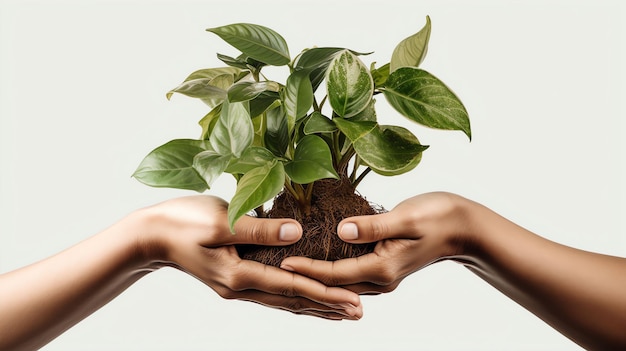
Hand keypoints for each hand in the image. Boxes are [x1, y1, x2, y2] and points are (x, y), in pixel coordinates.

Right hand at [138, 195, 362, 319]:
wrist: (151, 235)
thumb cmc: (182, 222)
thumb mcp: (220, 221)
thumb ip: (258, 229)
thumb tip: (297, 235)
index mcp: (239, 274)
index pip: (291, 285)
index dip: (324, 292)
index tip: (353, 299)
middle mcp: (240, 287)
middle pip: (292, 300)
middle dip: (327, 306)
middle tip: (359, 312)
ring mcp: (236, 286)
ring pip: (283, 301)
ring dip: (313, 306)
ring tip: (340, 312)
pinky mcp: (233, 278)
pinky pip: (271, 292)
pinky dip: (293, 297)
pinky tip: (303, 297)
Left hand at [280, 192, 469, 293]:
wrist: (465, 228)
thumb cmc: (439, 217)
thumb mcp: (406, 217)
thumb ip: (373, 226)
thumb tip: (341, 230)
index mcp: (382, 268)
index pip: (334, 273)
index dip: (307, 268)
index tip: (281, 262)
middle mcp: (380, 278)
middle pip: (334, 284)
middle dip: (305, 277)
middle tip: (276, 269)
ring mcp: (383, 275)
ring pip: (341, 281)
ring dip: (317, 275)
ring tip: (290, 266)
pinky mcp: (384, 266)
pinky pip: (351, 273)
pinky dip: (332, 269)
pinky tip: (318, 259)